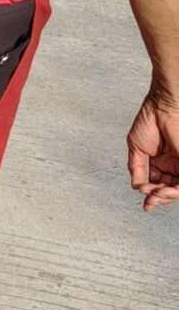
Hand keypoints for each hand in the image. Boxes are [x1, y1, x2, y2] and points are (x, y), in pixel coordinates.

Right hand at [127, 93, 178, 208]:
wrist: (161, 107)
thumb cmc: (149, 121)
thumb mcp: (136, 149)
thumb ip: (136, 169)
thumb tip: (137, 187)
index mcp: (160, 163)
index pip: (158, 185)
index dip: (152, 196)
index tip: (146, 203)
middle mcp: (171, 165)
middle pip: (168, 190)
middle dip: (158, 198)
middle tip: (150, 199)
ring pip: (177, 189)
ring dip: (165, 196)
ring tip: (155, 195)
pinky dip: (174, 190)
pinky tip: (163, 190)